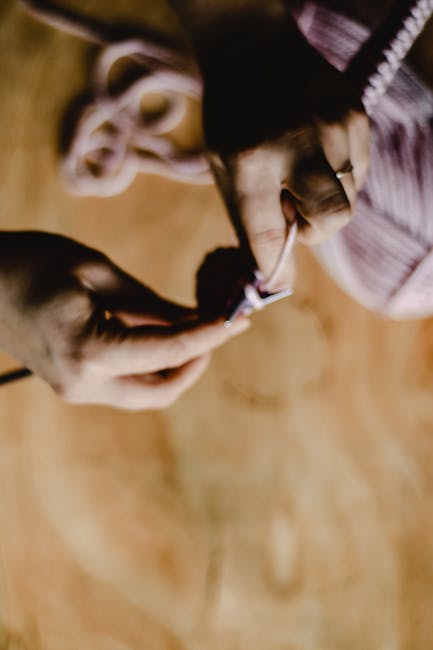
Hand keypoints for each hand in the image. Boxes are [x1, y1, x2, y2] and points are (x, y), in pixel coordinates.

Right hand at [0, 232, 248, 409]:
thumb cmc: (32, 263)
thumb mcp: (97, 271)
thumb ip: (151, 302)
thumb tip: (197, 317)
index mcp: (88, 349)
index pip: (167, 350)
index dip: (209, 335)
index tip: (238, 319)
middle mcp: (84, 383)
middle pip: (162, 391)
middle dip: (197, 362)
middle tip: (219, 327)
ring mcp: (76, 390)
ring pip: (146, 394)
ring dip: (177, 366)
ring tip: (196, 327)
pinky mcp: (74, 386)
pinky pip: (126, 385)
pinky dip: (152, 365)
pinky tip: (163, 334)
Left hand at [201, 15, 369, 289]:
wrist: (253, 49)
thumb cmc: (232, 119)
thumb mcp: (223, 170)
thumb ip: (249, 222)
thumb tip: (274, 276)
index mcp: (250, 162)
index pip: (268, 235)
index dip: (273, 268)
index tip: (275, 281)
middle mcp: (298, 145)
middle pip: (333, 220)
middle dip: (315, 230)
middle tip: (294, 213)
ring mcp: (334, 126)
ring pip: (349, 198)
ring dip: (324, 199)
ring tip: (300, 173)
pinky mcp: (356, 115)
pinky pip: (359, 172)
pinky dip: (338, 176)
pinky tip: (316, 153)